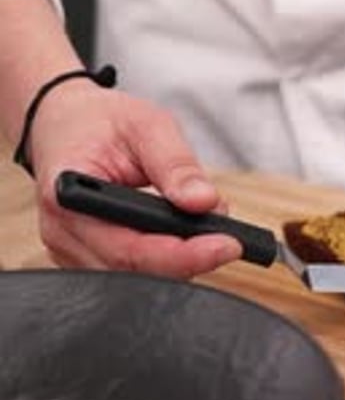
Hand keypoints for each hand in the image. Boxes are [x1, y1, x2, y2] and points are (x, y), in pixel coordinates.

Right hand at [28, 80, 241, 276]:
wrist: (64, 123)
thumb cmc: (98, 121)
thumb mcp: (146, 125)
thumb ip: (175, 163)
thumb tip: (204, 202)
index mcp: (68, 193)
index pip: (128, 248)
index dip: (181, 255)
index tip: (227, 244)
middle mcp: (62, 232)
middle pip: (134, 271)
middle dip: (188, 258)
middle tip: (228, 237)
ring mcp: (70, 250)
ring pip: (134, 278)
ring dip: (177, 260)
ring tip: (207, 230)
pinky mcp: (84, 257)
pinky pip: (128, 271)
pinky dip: (161, 258)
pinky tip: (181, 237)